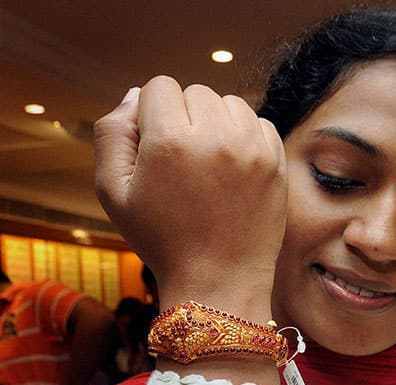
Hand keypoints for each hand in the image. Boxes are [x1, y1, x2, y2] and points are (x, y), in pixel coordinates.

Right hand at [93, 76, 287, 316]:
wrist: (219, 280)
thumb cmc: (162, 239)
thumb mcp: (113, 191)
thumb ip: (112, 133)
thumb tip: (135, 95)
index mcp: (170, 140)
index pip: (158, 87)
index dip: (150, 115)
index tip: (154, 149)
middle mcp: (216, 137)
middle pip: (195, 92)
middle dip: (184, 117)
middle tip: (181, 163)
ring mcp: (253, 149)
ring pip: (230, 103)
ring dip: (217, 122)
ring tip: (207, 164)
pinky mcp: (276, 162)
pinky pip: (259, 123)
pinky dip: (245, 136)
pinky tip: (232, 169)